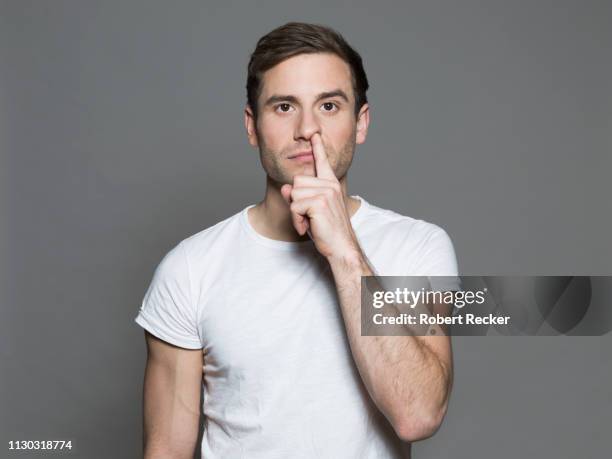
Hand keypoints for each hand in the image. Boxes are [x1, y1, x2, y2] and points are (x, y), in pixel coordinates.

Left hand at [280, 133, 360, 259]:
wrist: (341, 246)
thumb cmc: (327, 230)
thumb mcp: (310, 211)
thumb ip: (298, 196)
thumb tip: (286, 187)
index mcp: (331, 184)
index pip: (323, 162)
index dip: (317, 148)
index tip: (315, 135)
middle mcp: (330, 185)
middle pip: (297, 182)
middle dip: (296, 201)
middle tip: (308, 217)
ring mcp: (326, 192)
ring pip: (294, 194)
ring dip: (296, 212)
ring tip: (309, 222)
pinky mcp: (319, 202)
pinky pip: (295, 206)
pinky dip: (297, 220)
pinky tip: (307, 227)